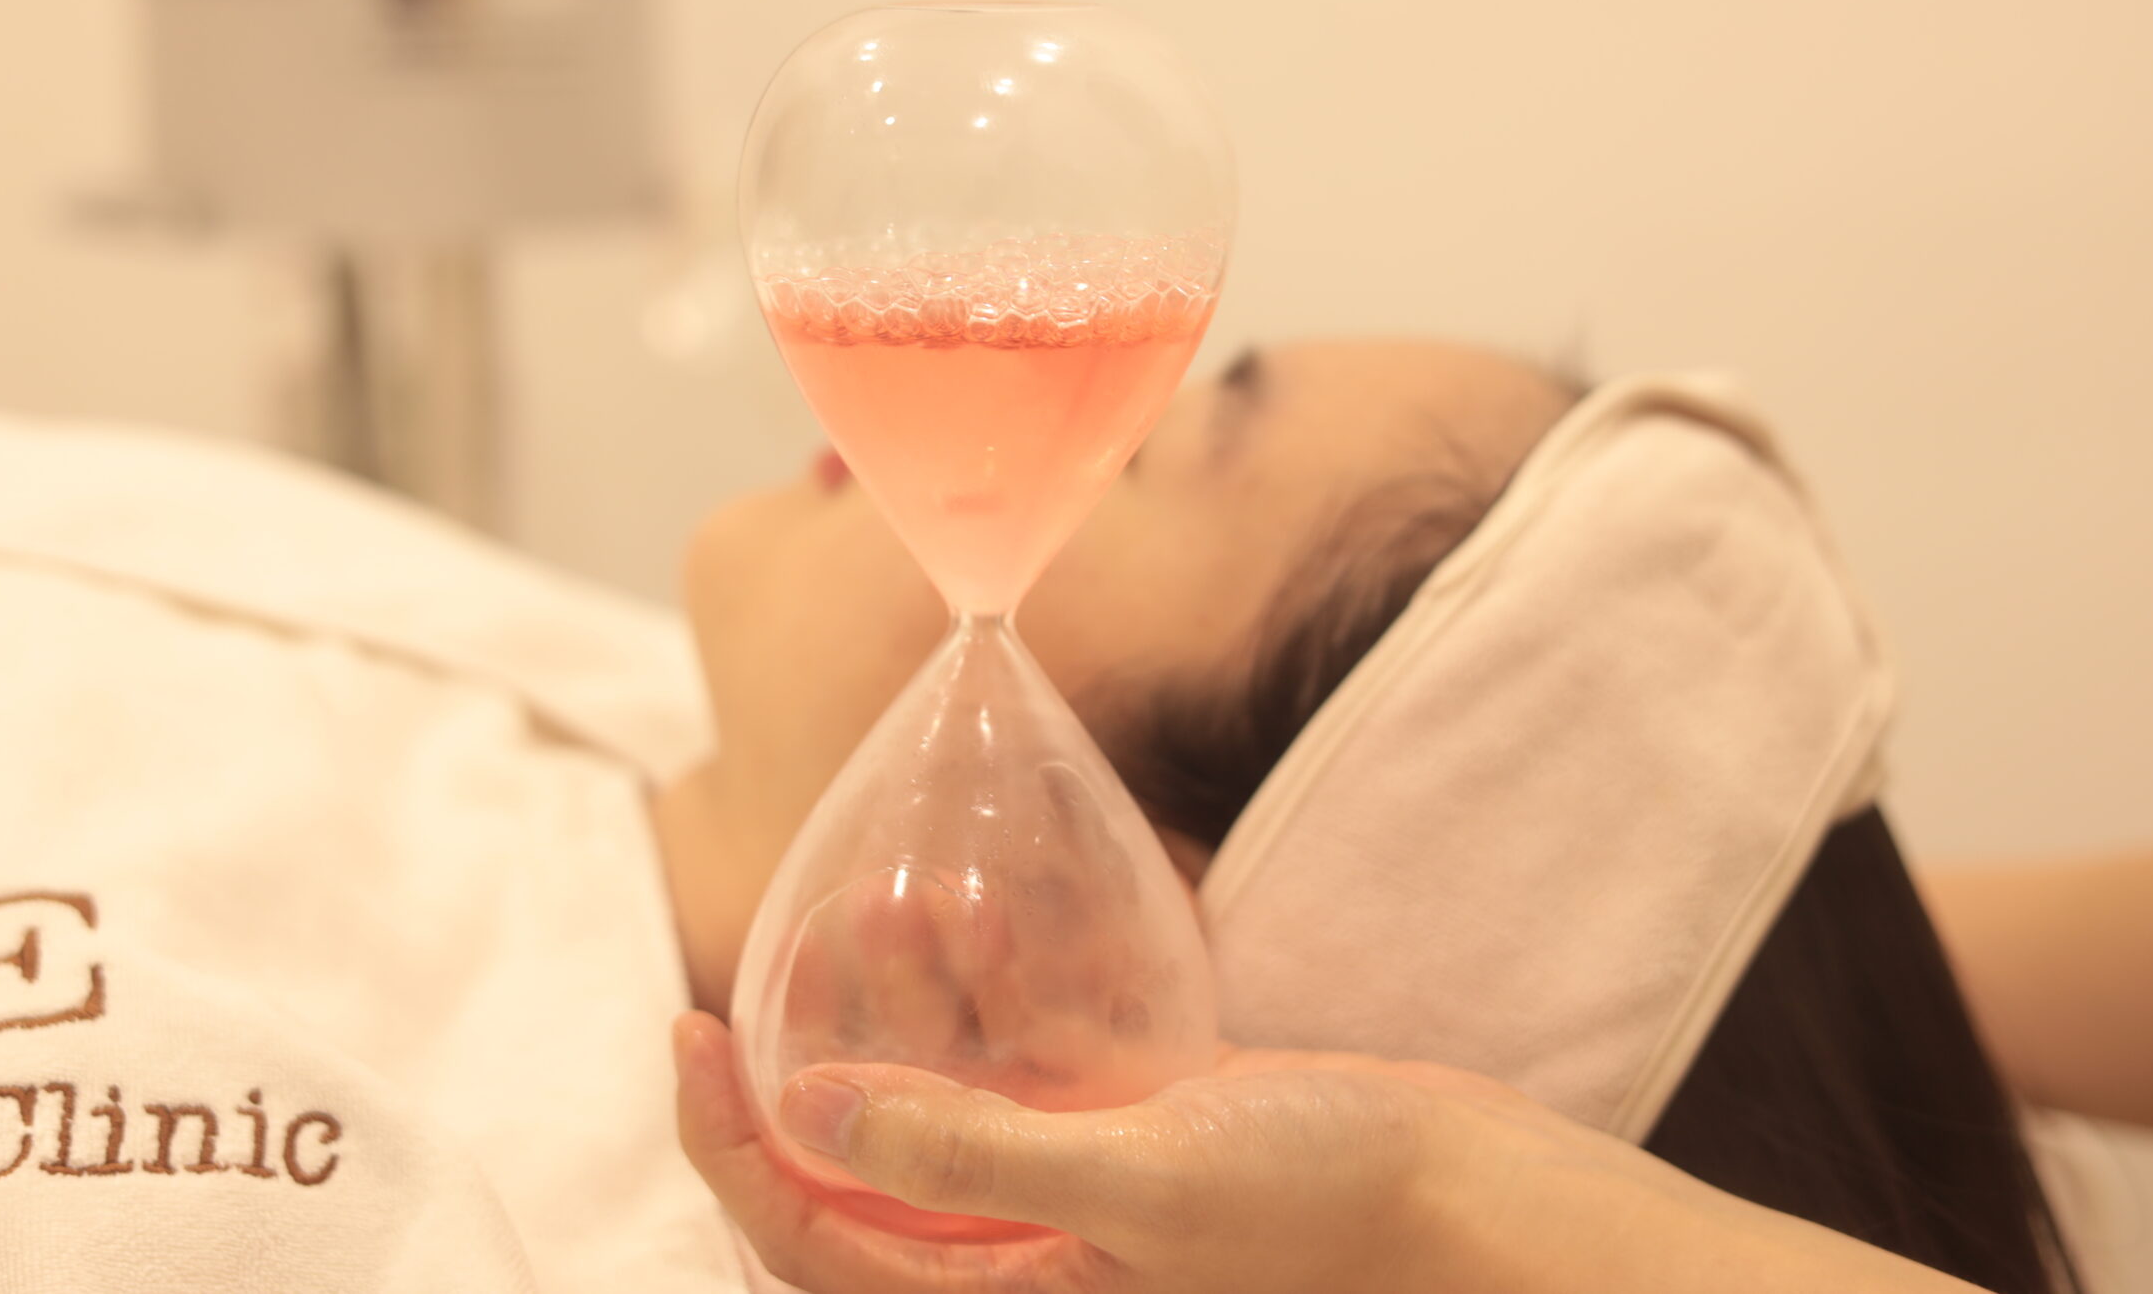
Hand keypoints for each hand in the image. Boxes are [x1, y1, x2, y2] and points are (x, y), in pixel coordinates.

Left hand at [672, 1012, 1978, 1293]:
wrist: (1463, 1198)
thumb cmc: (1318, 1209)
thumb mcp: (1133, 1180)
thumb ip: (965, 1151)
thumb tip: (809, 1108)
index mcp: (1003, 1293)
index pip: (812, 1232)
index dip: (732, 1140)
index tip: (689, 1030)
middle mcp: (1023, 1245)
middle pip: (864, 1155)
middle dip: (814, 1046)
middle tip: (782, 941)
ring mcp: (1079, 1182)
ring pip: (944, 1090)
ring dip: (907, 999)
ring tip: (892, 898)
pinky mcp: (1133, 1125)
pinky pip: (1030, 1057)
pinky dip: (999, 988)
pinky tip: (989, 907)